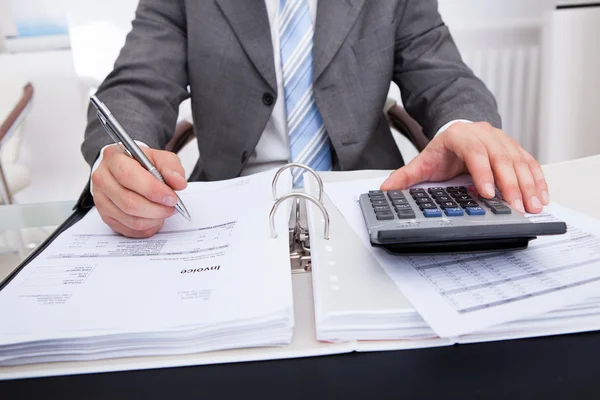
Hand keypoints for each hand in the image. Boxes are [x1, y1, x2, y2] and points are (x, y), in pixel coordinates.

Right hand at [91, 145, 187, 237]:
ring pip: (130, 219)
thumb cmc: (143, 164)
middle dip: (157, 208)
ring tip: (165, 211)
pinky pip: (129, 229)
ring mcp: (100, 199)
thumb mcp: (160, 158)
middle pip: (129, 202)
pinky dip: (147, 227)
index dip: (153, 190)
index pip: (130, 176)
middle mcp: (102, 178)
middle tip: (172, 207)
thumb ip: (171, 167)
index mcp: (114, 158)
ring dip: (154, 219)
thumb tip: (178, 183)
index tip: (172, 197)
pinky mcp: (105, 216)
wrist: (128, 170)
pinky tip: (155, 218)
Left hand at [381, 121, 548, 213]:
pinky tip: (542, 197)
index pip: (475, 153)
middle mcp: (486, 136)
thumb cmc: (444, 149)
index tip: (487, 192)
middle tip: (515, 206)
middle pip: (501, 159)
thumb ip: (406, 175)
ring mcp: (503, 141)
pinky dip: (538, 180)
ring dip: (528, 185)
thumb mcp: (424, 160)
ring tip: (533, 206)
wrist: (460, 129)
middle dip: (510, 184)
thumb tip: (386, 189)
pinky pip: (530, 164)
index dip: (482, 172)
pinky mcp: (516, 150)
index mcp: (462, 136)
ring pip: (519, 162)